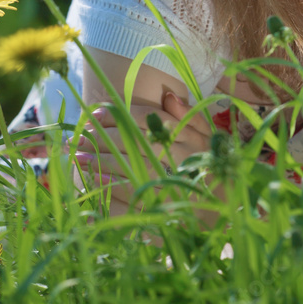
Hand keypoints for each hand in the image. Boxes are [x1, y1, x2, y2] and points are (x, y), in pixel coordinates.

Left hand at [71, 91, 213, 216]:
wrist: (224, 206)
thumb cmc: (211, 165)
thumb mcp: (207, 136)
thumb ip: (189, 116)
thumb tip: (168, 95)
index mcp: (191, 138)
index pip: (149, 119)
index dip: (119, 114)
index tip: (96, 112)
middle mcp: (183, 159)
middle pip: (135, 143)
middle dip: (103, 138)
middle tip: (79, 136)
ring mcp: (172, 185)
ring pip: (130, 169)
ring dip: (101, 163)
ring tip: (78, 158)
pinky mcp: (164, 208)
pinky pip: (133, 198)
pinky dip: (111, 189)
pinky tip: (94, 181)